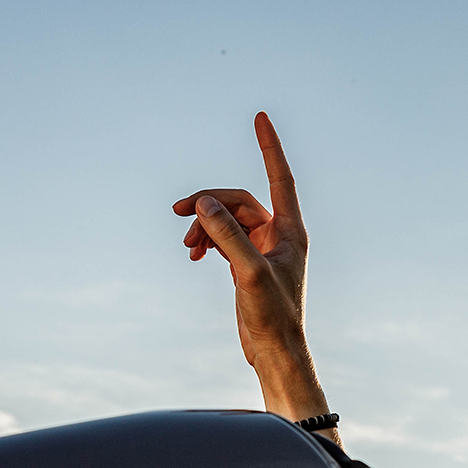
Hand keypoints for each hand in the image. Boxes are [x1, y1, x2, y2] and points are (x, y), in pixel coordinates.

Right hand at [173, 111, 307, 369]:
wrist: (275, 352)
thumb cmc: (272, 316)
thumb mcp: (247, 272)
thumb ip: (227, 235)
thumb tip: (205, 202)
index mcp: (290, 231)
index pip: (279, 178)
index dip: (269, 146)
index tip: (260, 116)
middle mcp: (279, 236)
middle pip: (238, 201)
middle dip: (208, 203)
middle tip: (176, 212)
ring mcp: (262, 250)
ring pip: (227, 220)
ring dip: (203, 225)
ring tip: (186, 246)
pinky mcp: (247, 265)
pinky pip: (223, 239)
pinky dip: (206, 241)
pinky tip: (192, 255)